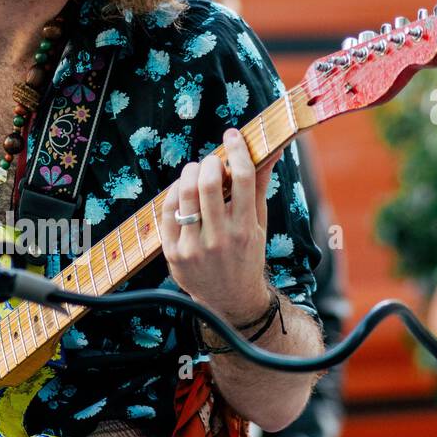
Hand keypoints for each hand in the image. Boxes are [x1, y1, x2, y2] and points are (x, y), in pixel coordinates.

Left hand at [161, 127, 284, 325]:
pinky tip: (181, 190)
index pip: (243, 179)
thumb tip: (268, 151)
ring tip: (196, 171)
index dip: (237, 150)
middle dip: (210, 162)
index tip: (232, 136)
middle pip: (210, 184)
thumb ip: (259, 187)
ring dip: (190, 174)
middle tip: (211, 159)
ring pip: (186, 195)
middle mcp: (220, 238)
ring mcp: (194, 247)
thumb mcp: (258, 224)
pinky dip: (174, 193)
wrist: (230, 299)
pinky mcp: (173, 253)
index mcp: (245, 229)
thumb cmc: (246, 255)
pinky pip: (168, 212)